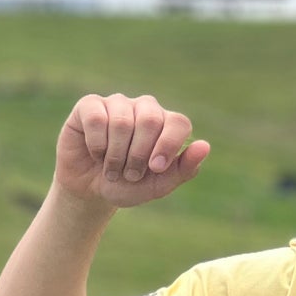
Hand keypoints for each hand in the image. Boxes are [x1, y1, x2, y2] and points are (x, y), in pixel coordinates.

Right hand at [54, 93, 210, 208]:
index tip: (155, 168)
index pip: (178, 122)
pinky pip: (96, 119)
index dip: (168, 145)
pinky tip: (96, 154)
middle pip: (150, 120)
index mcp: (166, 124)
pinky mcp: (90, 105)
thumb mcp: (158, 185)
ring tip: (112, 169)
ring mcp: (117, 103)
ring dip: (116, 156)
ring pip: (122, 122)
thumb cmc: (128, 185)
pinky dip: (97, 145)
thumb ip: (184, 169)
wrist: (91, 191)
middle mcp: (144, 108)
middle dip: (139, 155)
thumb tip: (205, 146)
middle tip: (131, 174)